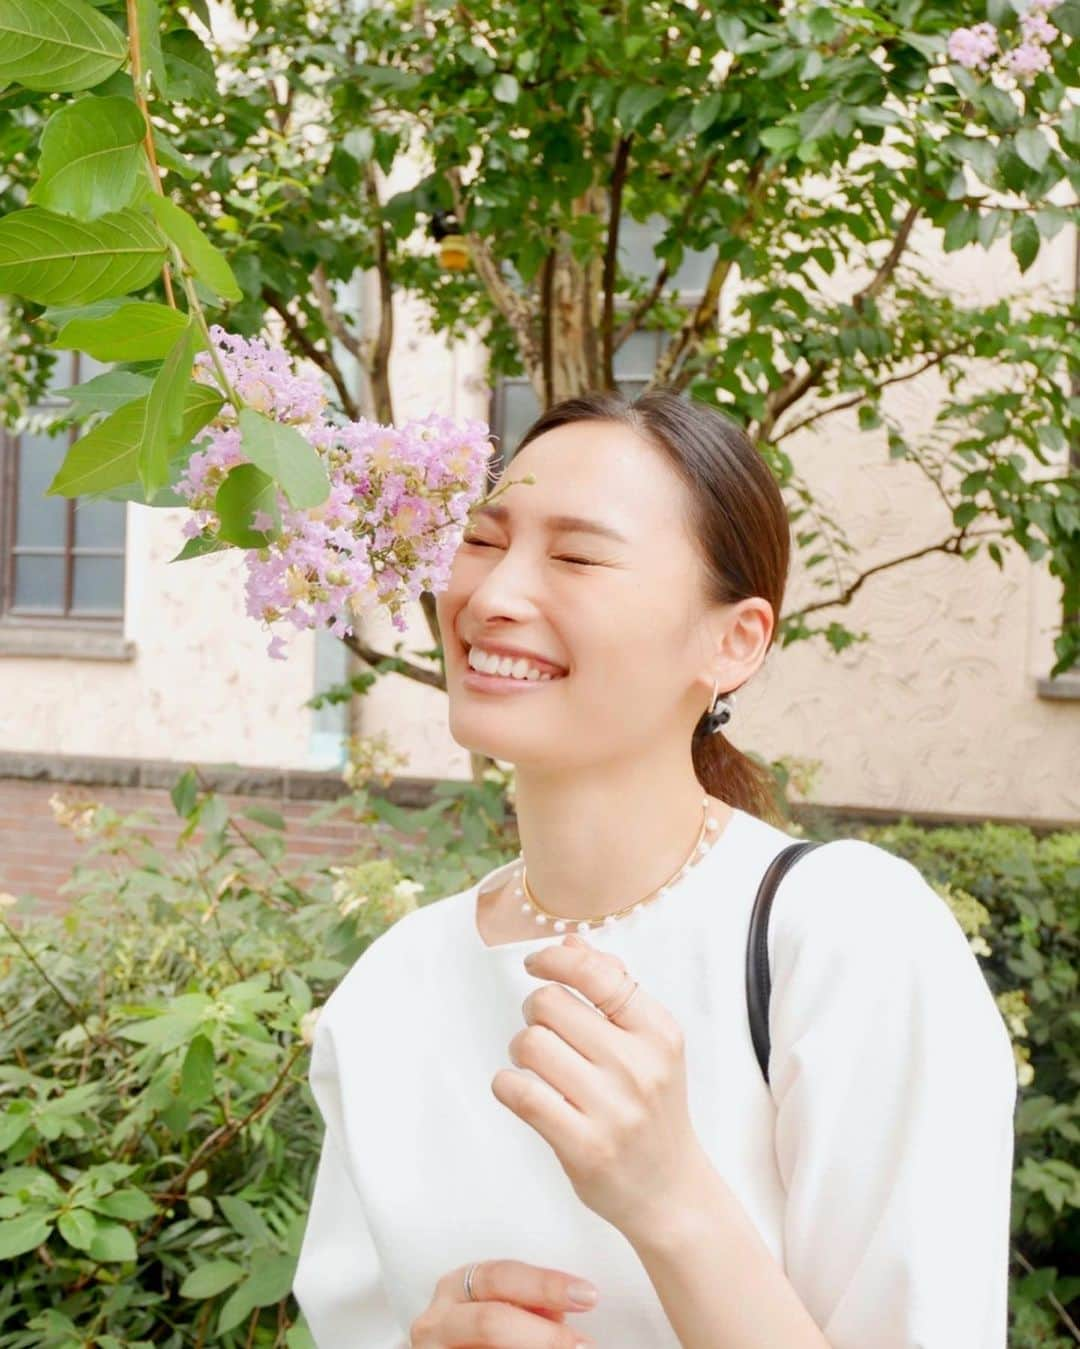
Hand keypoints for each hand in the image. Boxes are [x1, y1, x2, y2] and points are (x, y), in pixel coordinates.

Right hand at [408, 1258, 598, 1346]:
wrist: (459, 1348)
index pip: (503, 1276)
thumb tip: (574, 1303)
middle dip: (542, 1334)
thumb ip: (528, 1303)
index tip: (586, 1295)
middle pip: (491, 1322)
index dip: (546, 1285)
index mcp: (458, 1286)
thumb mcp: (504, 1306)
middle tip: (582, 1345)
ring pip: (489, 1347)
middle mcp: (438, 1319)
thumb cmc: (482, 1331)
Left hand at [492, 932, 708, 1237]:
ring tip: (536, 1064)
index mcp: (658, 1032)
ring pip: (530, 1043)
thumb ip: (615, 989)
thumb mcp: (651, 1045)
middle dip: (535, 1010)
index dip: (555, 959)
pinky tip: (521, 1090)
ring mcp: (611, 1108)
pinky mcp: (582, 1145)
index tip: (537, 964)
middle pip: (550, 1004)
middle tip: (544, 1030)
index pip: (597, 973)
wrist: (671, 1191)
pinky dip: (507, 1084)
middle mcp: (638, 1065)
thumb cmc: (653, 1108)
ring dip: (520, 1049)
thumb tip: (572, 941)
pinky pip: (520, 1092)